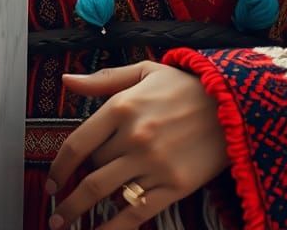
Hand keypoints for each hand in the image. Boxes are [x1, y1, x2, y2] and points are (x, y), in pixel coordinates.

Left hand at [46, 61, 229, 228]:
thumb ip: (103, 79)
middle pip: (91, 170)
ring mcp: (154, 164)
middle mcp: (134, 136)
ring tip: (65, 223)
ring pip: (104, 195)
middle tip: (60, 206)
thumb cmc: (186, 86)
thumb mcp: (145, 72)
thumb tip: (67, 80)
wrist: (234, 105)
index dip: (58, 167)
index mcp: (124, 106)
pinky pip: (134, 213)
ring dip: (79, 212)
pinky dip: (111, 229)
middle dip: (74, 189)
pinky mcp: (173, 186)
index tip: (51, 181)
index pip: (77, 143)